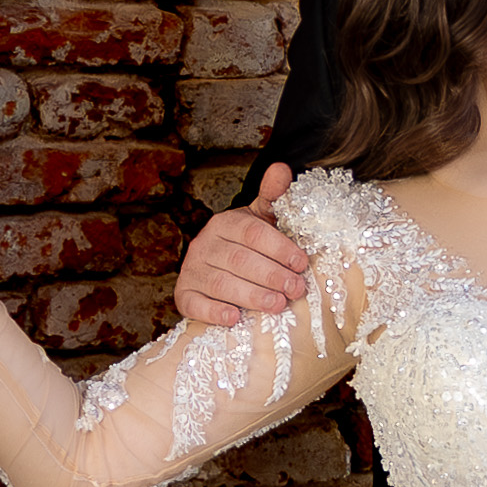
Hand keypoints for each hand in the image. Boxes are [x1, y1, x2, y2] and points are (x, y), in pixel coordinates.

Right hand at [175, 165, 311, 329]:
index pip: (253, 233)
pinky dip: (214, 312)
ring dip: (251, 296)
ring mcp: (192, 270)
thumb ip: (273, 197)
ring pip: (221, 283)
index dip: (279, 248)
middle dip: (271, 275)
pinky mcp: (184, 295)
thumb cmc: (247, 245)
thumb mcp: (260, 219)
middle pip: (239, 260)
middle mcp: (204, 244)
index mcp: (225, 223)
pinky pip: (195, 304)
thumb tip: (282, 168)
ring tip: (277, 305)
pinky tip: (234, 318)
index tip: (302, 263)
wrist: (214, 270)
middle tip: (296, 289)